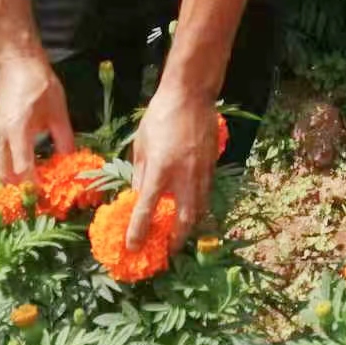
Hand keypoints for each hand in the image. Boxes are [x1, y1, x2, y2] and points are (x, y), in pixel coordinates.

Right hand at [0, 50, 73, 184]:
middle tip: (41, 195)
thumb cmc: (40, 82)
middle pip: (5, 174)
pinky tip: (30, 167)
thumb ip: (63, 138)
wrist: (17, 61)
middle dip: (21, 188)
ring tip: (37, 184)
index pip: (23, 168)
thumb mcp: (58, 110)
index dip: (35, 186)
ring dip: (16, 178)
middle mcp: (2, 135)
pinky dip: (13, 166)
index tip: (49, 196)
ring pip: (1, 166)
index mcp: (17, 130)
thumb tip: (70, 161)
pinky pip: (2, 156)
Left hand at [126, 84, 218, 251]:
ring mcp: (201, 171)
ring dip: (190, 225)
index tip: (133, 247)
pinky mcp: (212, 165)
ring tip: (181, 233)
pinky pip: (206, 193)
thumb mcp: (141, 144)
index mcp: (159, 169)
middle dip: (176, 239)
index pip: (147, 209)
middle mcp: (182, 175)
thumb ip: (140, 173)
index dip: (138, 231)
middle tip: (169, 249)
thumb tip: (137, 197)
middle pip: (183, 219)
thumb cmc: (160, 116)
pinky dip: (199, 205)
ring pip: (200, 209)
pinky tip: (192, 207)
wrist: (191, 95)